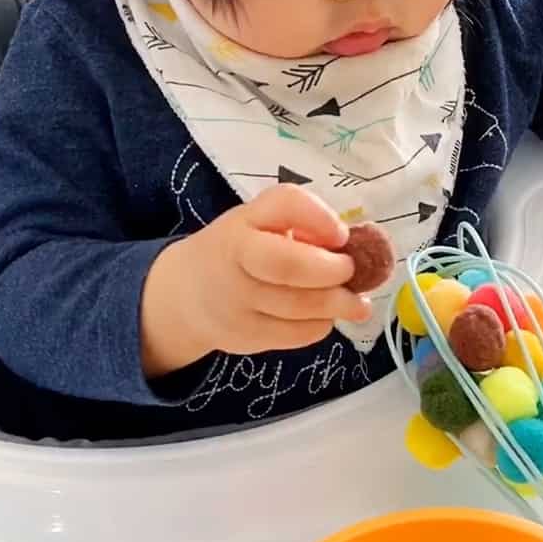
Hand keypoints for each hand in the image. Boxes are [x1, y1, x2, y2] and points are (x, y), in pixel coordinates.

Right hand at [141, 185, 370, 376]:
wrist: (186, 295)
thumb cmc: (238, 251)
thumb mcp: (258, 222)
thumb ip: (298, 222)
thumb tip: (347, 242)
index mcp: (243, 223)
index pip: (284, 205)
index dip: (319, 218)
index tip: (343, 234)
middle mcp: (236, 260)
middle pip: (289, 265)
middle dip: (332, 271)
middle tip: (352, 272)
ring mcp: (238, 302)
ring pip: (299, 307)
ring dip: (337, 304)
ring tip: (356, 303)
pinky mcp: (247, 336)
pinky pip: (297, 334)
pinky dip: (321, 325)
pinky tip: (326, 316)